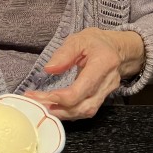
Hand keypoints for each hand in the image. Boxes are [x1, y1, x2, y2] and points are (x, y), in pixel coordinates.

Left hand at [25, 28, 143, 119]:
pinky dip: (69, 112)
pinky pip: (86, 110)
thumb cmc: (96, 42)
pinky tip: (54, 108)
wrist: (117, 49)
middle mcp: (108, 82)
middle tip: (35, 104)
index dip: (60, 97)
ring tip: (42, 107)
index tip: (39, 95)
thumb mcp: (79, 39)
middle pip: (84, 106)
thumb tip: (49, 69)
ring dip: (63, 113)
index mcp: (104, 63)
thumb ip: (64, 53)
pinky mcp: (102, 98)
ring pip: (86, 112)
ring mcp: (107, 93)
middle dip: (58, 109)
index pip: (82, 89)